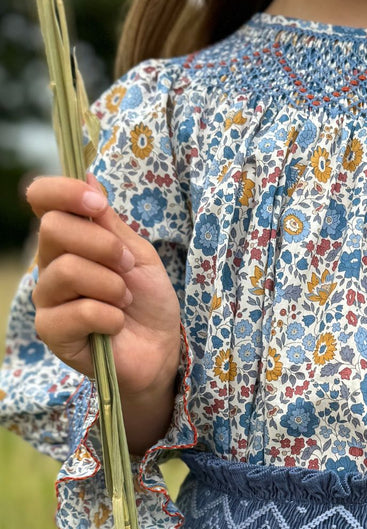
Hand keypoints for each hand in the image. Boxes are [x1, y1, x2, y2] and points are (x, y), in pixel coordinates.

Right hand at [25, 170, 180, 397]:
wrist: (160, 351)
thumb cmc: (148, 302)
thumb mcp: (138, 255)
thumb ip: (110, 224)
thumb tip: (87, 177)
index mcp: (69, 240)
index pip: (43, 199)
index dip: (64, 192)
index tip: (97, 204)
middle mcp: (50, 265)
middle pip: (54, 230)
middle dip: (103, 246)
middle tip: (128, 267)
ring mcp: (48, 299)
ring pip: (66, 271)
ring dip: (110, 285)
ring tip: (125, 300)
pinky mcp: (52, 333)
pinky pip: (78, 311)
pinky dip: (109, 316)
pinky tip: (117, 325)